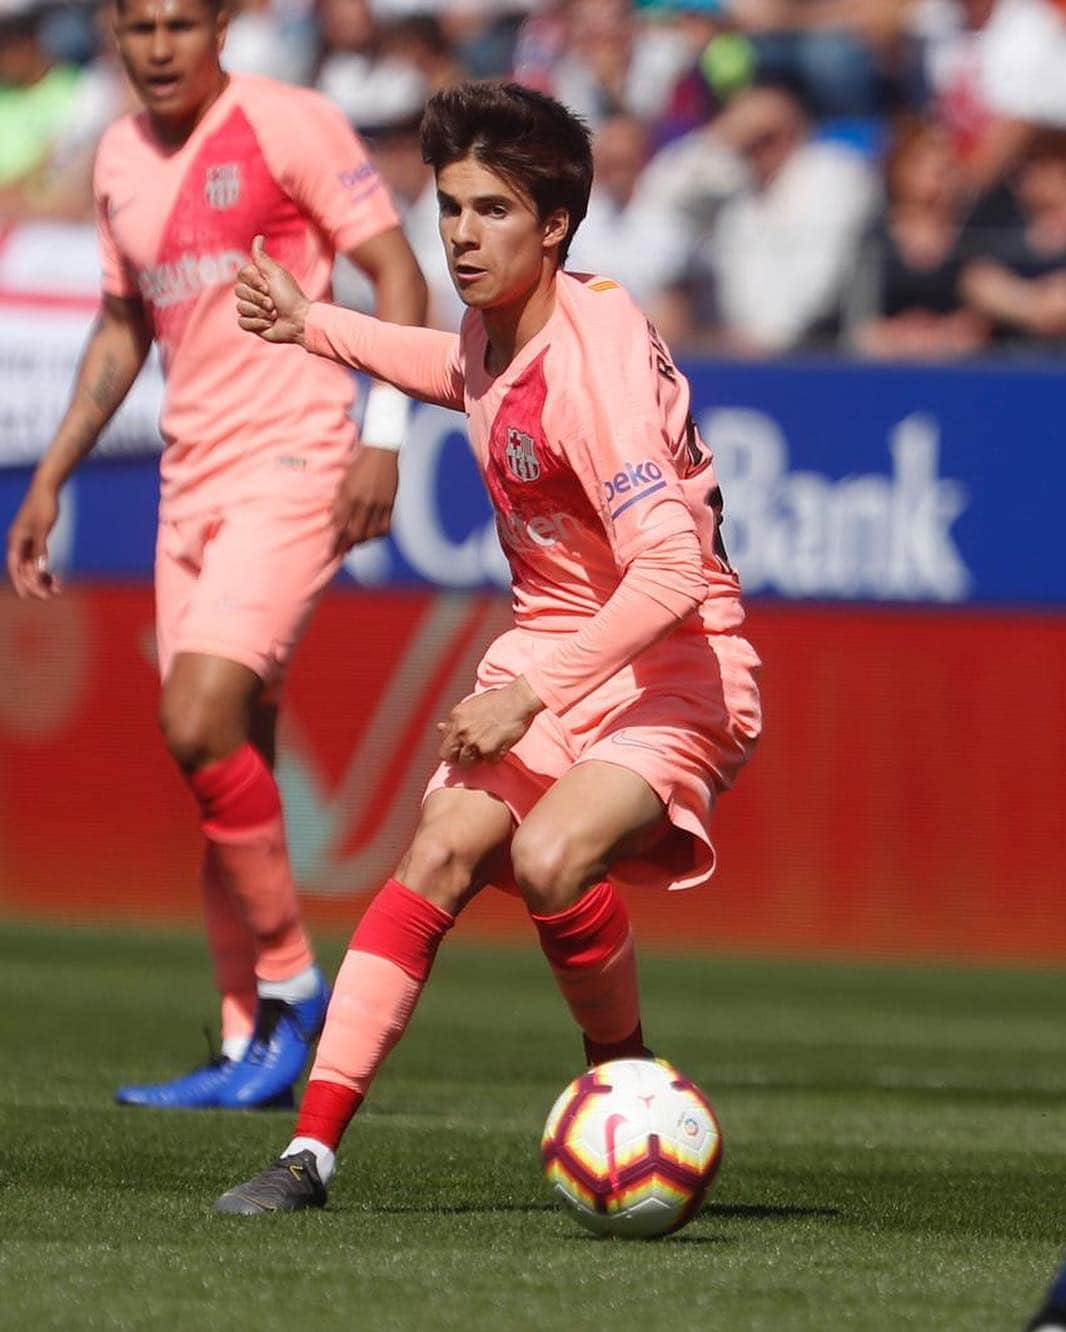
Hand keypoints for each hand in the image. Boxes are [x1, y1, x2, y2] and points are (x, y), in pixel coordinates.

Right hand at [7, 482, 59, 598]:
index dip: (21, 583)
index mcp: (16, 541)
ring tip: (58, 588)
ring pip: (31, 567)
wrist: (47, 488)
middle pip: (23, 571)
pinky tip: (55, 578)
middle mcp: (18, 544)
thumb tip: (40, 568)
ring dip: (42, 579)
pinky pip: (37, 561)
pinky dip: (45, 570)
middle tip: (52, 594)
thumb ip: (40, 548)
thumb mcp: (43, 528)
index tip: (27, 597)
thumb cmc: (44, 505)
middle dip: (36, 584)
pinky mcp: (36, 541)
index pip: (15, 567)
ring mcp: (27, 543)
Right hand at [235, 235, 309, 344]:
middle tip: (273, 303)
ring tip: (274, 314)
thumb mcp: (276, 274)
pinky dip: (257, 324)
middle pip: (239, 291)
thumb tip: (258, 237)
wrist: (298, 321)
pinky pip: (242, 322)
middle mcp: (253, 293)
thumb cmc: (290, 297)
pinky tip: (269, 324)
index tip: (268, 286)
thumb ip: (262, 257)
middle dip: (259, 298)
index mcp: (258, 280)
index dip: (254, 282)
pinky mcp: (252, 324)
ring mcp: (252, 309)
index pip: (241, 275)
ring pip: (241, 307)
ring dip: (260, 312)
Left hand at [331, 447, 398, 551]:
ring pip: (371, 533)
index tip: (331, 550)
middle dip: (347, 545)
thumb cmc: (360, 462)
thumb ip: (340, 501)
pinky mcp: (391, 503)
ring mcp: (379, 503)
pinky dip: (378, 534)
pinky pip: (385, 527)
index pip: (340, 525)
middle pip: (355, 533)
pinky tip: (373, 534)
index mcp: (349, 494)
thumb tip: (336, 522)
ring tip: (357, 543)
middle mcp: (364, 501)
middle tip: (342, 551)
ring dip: (363, 541)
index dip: (335, 540)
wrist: (382, 449)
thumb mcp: (344, 480)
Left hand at [437, 677, 544, 765]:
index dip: (453, 747)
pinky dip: (495, 757)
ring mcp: (474, 742)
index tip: (462, 747)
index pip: (444, 742)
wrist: (519, 699)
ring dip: (477, 759)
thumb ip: (455, 719)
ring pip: (467, 763)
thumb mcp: (471, 705)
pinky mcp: (489, 750)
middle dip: (458, 758)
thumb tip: (440, 728)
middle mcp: (461, 731)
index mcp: (455, 717)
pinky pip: (489, 762)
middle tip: (470, 755)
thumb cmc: (498, 700)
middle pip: (449, 756)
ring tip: (489, 748)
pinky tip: (501, 745)